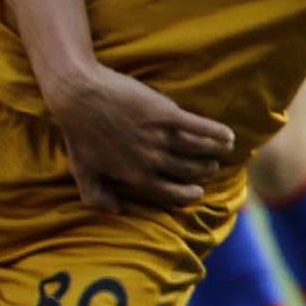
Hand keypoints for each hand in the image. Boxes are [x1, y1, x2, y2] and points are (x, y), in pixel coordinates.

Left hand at [39, 63, 240, 214]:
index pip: (170, 194)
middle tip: (211, 166)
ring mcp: (161, 137)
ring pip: (198, 150)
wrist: (80, 94)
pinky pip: (201, 127)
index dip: (187, 195)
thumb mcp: (82, 170)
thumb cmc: (78, 132)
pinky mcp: (167, 114)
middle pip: (188, 170)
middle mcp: (152, 160)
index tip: (197, 192)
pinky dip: (217, 132)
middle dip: (203, 170)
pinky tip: (227, 134)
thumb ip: (96, 196)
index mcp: (135, 176)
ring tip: (224, 148)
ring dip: (214, 151)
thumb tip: (115, 211)